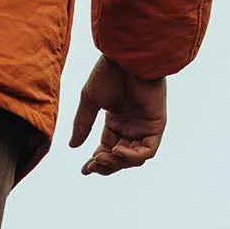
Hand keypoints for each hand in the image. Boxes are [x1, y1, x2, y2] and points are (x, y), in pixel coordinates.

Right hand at [68, 57, 166, 175]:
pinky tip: (117, 150)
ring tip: (102, 157)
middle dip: (106, 165)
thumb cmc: (109, 73)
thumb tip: (73, 146)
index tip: (84, 170)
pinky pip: (148, 150)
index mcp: (116, 121)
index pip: (108, 148)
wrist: (126, 58)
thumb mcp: (90, 101)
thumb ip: (83, 124)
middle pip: (121, 158)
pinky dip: (133, 156)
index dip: (97, 162)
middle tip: (92, 165)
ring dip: (118, 162)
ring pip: (134, 158)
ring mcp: (145, 126)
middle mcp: (132, 126)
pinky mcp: (156, 125)